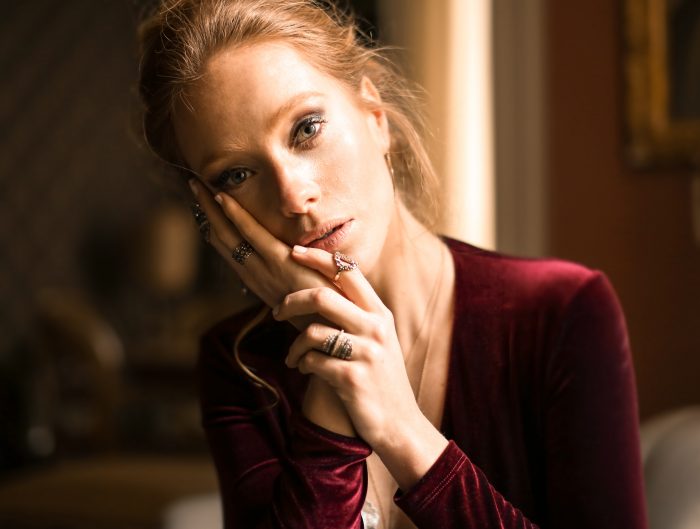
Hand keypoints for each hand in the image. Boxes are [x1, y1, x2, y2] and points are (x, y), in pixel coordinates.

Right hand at [190, 180, 354, 435]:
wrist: (337, 331)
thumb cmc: (324, 313)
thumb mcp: (302, 296)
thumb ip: (292, 280)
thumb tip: (290, 267)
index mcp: (261, 281)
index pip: (232, 250)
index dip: (216, 228)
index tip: (205, 209)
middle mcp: (256, 276)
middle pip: (223, 239)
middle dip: (207, 213)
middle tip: (192, 187)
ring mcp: (265, 269)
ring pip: (230, 234)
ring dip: (212, 209)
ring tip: (197, 185)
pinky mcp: (280, 263)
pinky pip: (252, 235)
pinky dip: (235, 216)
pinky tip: (222, 197)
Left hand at [274, 246, 447, 489]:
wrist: (400, 425)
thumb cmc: (381, 379)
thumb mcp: (378, 340)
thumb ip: (356, 314)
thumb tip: (320, 289)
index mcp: (380, 313)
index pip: (348, 272)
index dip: (318, 258)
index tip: (294, 251)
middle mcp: (376, 328)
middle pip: (322, 295)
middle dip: (291, 301)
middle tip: (276, 311)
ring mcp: (366, 353)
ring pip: (312, 331)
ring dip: (294, 346)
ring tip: (294, 357)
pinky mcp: (352, 378)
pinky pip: (313, 361)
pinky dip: (302, 364)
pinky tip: (304, 371)